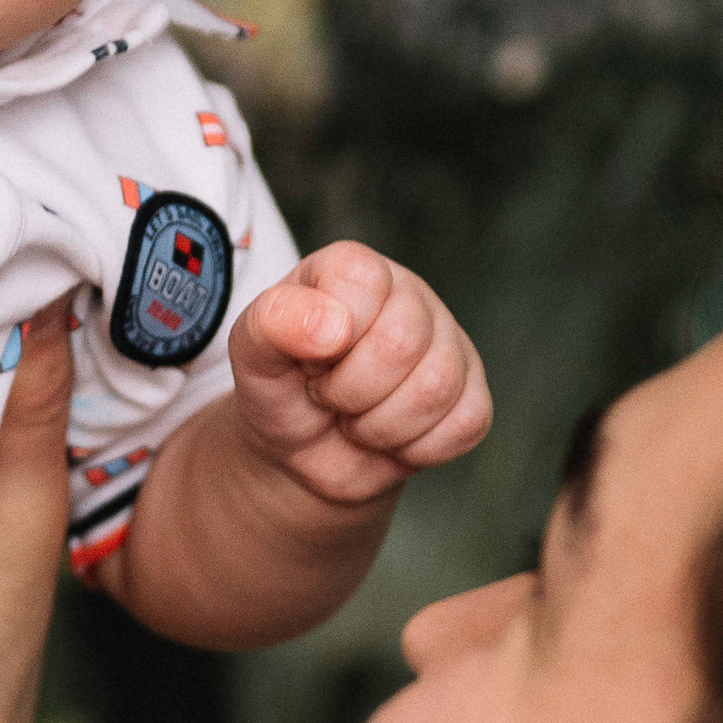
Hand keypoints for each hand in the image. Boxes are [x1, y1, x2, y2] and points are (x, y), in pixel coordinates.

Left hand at [227, 243, 492, 507]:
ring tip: (356, 417)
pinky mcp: (471, 396)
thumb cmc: (279, 388)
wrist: (300, 453)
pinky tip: (390, 435)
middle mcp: (410, 296)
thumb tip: (333, 327)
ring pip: (435, 389)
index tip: (308, 359)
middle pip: (401, 343)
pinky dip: (415, 449)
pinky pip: (464, 425)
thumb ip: (273, 323)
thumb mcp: (251, 354)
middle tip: (329, 396)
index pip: (361, 280)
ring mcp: (448, 345)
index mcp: (354, 270)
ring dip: (378, 426)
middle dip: (349, 391)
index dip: (327, 338)